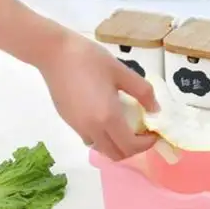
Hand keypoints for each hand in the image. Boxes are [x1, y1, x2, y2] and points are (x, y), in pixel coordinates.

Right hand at [38, 30, 158, 160]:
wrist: (53, 53)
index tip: (154, 133)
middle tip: (141, 133)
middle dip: (133, 149)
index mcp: (108, 117)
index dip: (146, 144)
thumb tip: (155, 110)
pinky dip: (103, 138)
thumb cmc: (89, 58)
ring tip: (124, 127)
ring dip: (117, 145)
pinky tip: (106, 119)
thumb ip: (143, 92)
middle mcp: (92, 129)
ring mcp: (79, 128)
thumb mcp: (121, 71)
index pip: (131, 146)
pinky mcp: (70, 123)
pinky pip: (90, 139)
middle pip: (116, 155)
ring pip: (102, 149)